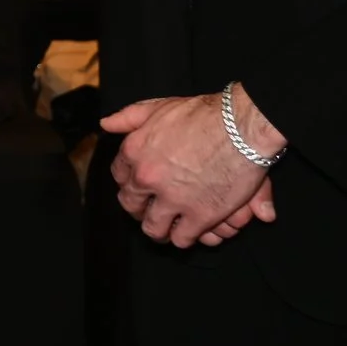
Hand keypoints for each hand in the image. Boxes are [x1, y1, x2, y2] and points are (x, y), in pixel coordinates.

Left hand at [102, 88, 281, 248]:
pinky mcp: (200, 216)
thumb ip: (129, 117)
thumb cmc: (203, 113)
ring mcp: (172, 198)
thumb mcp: (159, 106)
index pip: (119, 177)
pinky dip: (185, 238)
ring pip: (153, 229)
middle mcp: (147, 177)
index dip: (129, 184)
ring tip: (168, 228)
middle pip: (131, 206)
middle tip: (152, 211)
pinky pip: (182, 239)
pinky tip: (192, 231)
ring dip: (160, 230)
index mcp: (134, 151)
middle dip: (140, 210)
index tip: (139, 188)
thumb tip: (105, 124)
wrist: (241, 127)